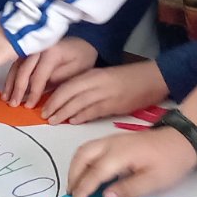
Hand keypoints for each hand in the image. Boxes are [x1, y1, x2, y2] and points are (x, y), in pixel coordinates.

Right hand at [4, 37, 97, 107]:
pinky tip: (8, 88)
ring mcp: (32, 48)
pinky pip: (17, 64)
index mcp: (51, 51)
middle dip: (17, 89)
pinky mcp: (29, 51)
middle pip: (24, 70)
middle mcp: (38, 47)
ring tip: (6, 98)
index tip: (30, 105)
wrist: (83, 43)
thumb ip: (57, 80)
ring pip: (17, 67)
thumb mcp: (75, 71)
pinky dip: (12, 77)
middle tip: (13, 104)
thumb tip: (40, 91)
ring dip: (10, 84)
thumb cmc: (82, 57)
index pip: (38, 76)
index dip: (33, 93)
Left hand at [41, 61, 167, 124]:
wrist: (152, 78)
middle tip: (45, 117)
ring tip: (54, 121)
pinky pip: (94, 111)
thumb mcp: (104, 78)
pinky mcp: (115, 104)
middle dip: (55, 106)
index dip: (53, 97)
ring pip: (79, 103)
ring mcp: (106, 93)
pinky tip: (74, 121)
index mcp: (93, 74)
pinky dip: (82, 116)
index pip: (67, 85)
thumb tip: (69, 101)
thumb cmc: (128, 79)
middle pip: (69, 94)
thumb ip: (87, 87)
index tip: (44, 107)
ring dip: (64, 113)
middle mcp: (96, 82)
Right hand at [66, 127, 196, 196]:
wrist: (182, 139)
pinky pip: (90, 148)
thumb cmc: (170, 161)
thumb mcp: (154, 181)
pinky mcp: (114, 140)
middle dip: (73, 177)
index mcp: (120, 154)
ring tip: (76, 187)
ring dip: (76, 168)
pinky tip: (86, 174)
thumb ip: (128, 189)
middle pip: (82, 157)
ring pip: (84, 150)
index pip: (94, 173)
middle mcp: (111, 143)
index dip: (83, 189)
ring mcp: (111, 139)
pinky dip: (82, 161)